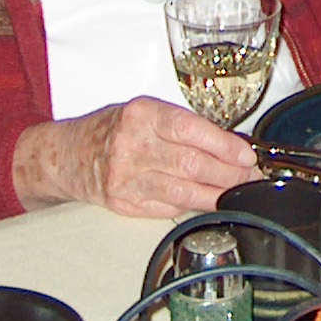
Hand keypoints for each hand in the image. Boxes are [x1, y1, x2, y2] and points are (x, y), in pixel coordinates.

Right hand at [12, 95, 257, 217]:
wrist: (70, 155)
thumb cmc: (114, 129)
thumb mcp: (146, 113)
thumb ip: (183, 126)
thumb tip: (229, 146)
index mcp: (141, 115)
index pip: (190, 129)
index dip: (223, 145)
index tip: (246, 155)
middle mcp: (132, 146)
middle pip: (191, 164)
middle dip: (228, 174)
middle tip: (250, 177)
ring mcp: (126, 178)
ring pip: (182, 191)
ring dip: (216, 195)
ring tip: (236, 193)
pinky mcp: (124, 204)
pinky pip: (167, 208)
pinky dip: (191, 206)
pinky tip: (207, 202)